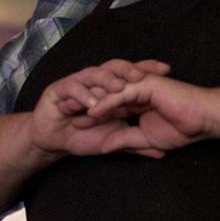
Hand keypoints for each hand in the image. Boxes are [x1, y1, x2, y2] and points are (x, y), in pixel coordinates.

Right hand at [28, 59, 171, 157]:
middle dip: (128, 69)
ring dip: (106, 80)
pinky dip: (82, 95)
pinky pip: (72, 88)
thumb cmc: (82, 135)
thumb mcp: (112, 141)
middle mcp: (94, 81)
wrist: (52, 141)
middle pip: (114, 67)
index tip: (167, 70)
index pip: (130, 74)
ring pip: (93, 74)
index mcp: (109, 88)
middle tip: (141, 76)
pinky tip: (92, 104)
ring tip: (119, 88)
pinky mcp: (59, 90)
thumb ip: (135, 143)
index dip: (147, 69)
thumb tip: (162, 153)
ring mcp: (77, 83)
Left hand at [83, 73, 219, 151]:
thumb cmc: (183, 129)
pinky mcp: (145, 84)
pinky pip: (120, 92)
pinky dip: (106, 102)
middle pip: (104, 96)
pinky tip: (92, 111)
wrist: (204, 120)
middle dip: (84, 106)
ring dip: (90, 102)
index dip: (91, 116)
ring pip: (109, 92)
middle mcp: (136, 90)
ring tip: (71, 113)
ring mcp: (140, 84)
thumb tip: (105, 146)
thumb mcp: (146, 138)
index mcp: (137, 101)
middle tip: (63, 115)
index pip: (108, 107)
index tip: (73, 127)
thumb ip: (125, 139)